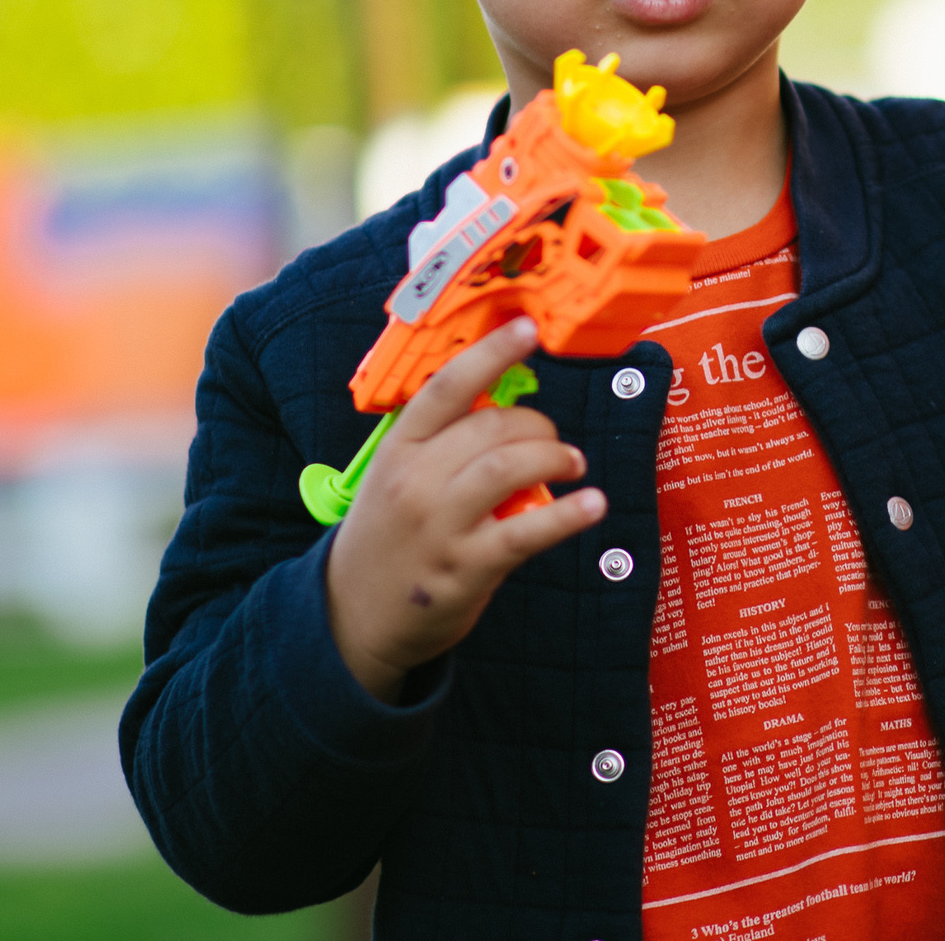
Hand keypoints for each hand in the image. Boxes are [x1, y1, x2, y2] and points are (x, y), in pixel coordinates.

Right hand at [323, 319, 606, 699]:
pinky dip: (568, 515)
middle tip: (553, 440)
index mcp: (398, 449)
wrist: (352, 615)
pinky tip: (592, 504)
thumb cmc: (389, 535)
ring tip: (571, 464)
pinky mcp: (466, 567)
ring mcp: (439, 525)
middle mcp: (415, 481)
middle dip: (537, 425)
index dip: (490, 354)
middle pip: (490, 426)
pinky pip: (527, 532)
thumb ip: (441, 443)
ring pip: (508, 467)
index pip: (446, 388)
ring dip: (553, 456)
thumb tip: (505, 406)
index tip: (526, 329)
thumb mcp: (396, 477)